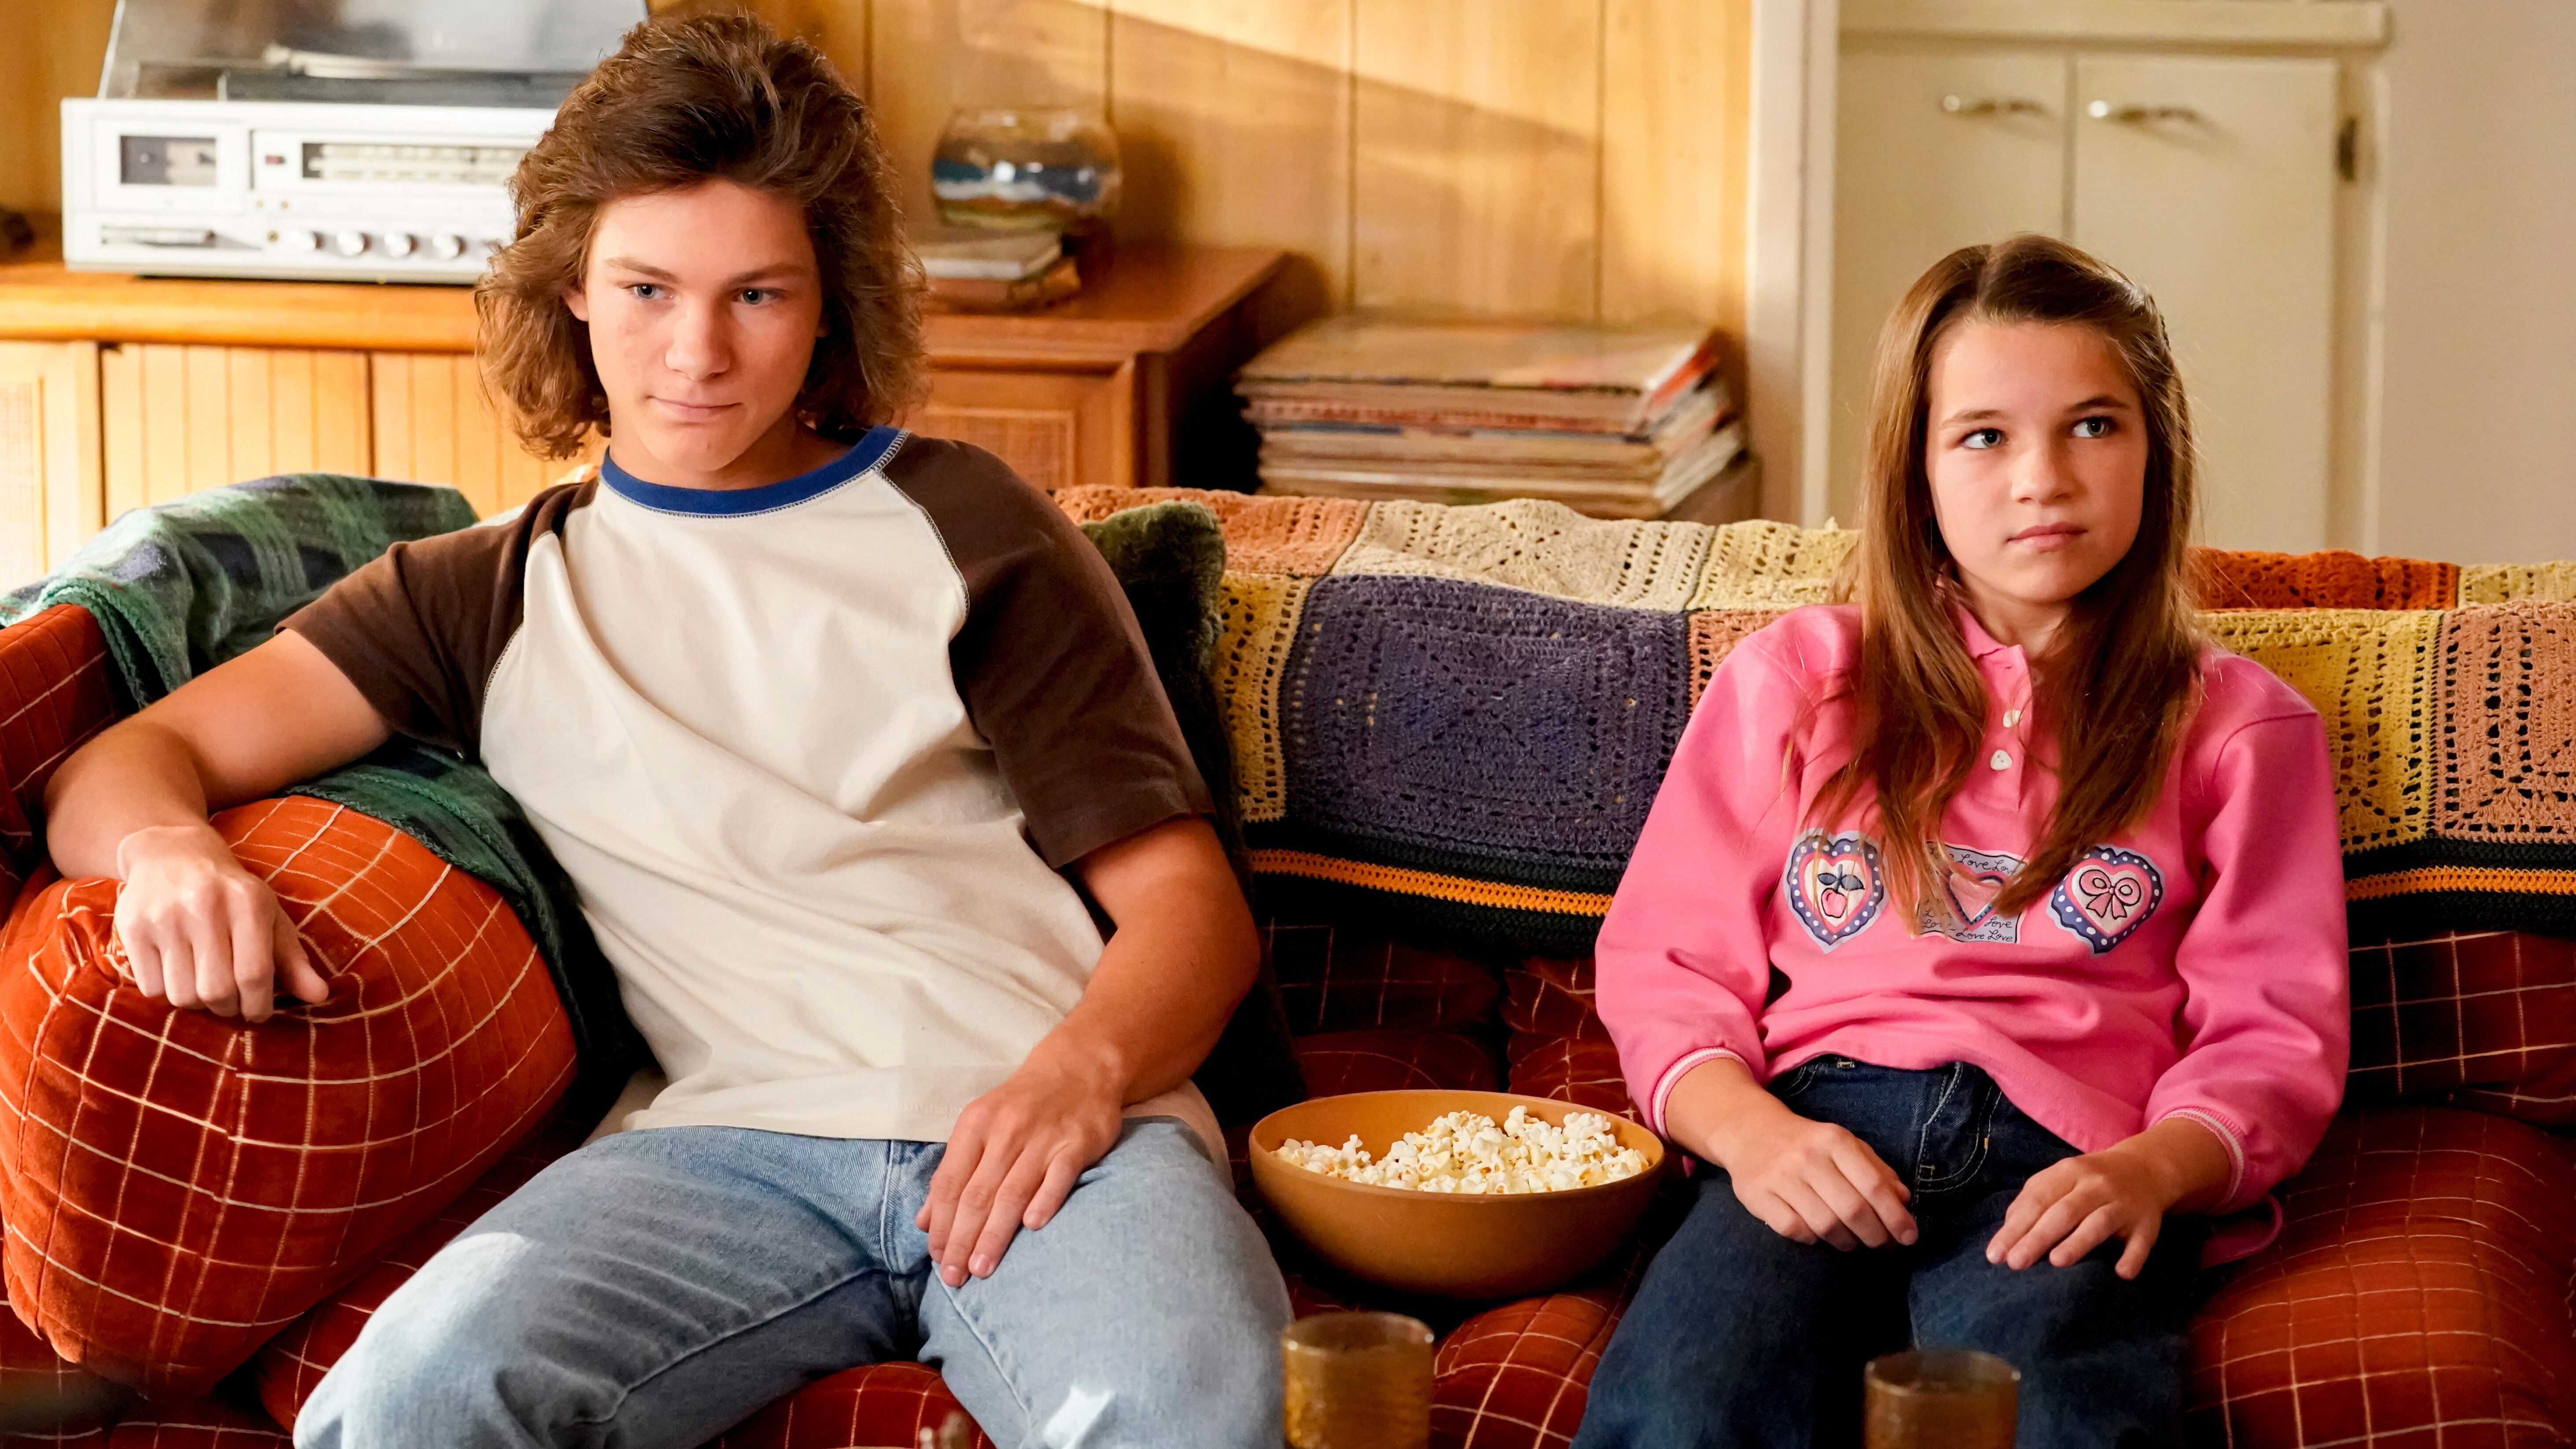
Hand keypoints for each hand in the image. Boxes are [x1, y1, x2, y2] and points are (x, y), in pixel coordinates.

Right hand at [113, 823, 328, 1022]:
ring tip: (203, 985)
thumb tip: (320, 996)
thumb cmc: (231, 895)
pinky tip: (177, 974)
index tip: (258, 1013)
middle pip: (216, 991)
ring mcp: (164, 916)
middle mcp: (205, 906)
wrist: (172, 854)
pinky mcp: (131, 926)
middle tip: (230, 1002)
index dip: (258, 1006)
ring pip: (182, 995)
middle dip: (227, 1008)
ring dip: (196, 1003)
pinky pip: (151, 988)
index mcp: (248, 902)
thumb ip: (294, 959)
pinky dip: (167, 993)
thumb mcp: (269, 917)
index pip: (255, 974)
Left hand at [915, 1044, 1123, 1288]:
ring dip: (995, 1233)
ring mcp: (1043, 1137)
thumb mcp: (980, 1128)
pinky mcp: (1077, 1142)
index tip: (937, 1259)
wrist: (1079, 1068)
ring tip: (982, 1268)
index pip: (951, 1183)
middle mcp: (1006, 1130)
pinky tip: (1032, 1227)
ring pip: (1012, 1192)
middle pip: (977, 1193)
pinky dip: (1045, 1200)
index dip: (942, 1224)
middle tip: (955, 1277)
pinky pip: (1059, 1176)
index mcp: (975, 1125)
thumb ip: (953, 1173)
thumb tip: (925, 1222)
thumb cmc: (1022, 1106)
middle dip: (962, 1239)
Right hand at [1662, 1055, 1917, 1250]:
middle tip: (1883, 1245)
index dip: (1895, 1216)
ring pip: (1824, 1224)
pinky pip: (1793, 1229)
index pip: (1873, 1185)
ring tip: (1853, 1242)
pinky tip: (1818, 1235)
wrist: (1749, 1131)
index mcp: (1834, 1141)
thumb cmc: (1807, 1143)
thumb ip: (1876, 1170)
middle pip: (1852, 1210)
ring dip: (1847, 1241)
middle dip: (1875, 1236)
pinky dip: (1812, 1239)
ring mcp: (1780, 1177)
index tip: (1909, 1237)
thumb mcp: (1845, 1145)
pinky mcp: (1757, 1195)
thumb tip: (1903, 1200)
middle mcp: (1807, 1157)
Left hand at [1985, 1117, 2227, 1278]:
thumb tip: (2007, 1235)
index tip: (1995, 1255)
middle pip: (2064, 1212)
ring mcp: (2123, 1204)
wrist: (2144, 1169)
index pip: (2038, 1200)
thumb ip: (2033, 1201)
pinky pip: (2141, 1242)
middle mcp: (2096, 1185)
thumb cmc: (2088, 1182)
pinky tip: (2122, 1273)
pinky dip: (2133, 1257)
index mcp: (2069, 1172)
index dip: (2015, 1227)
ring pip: (2099, 1222)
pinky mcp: (2148, 1224)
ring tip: (2057, 1262)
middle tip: (2016, 1263)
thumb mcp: (2059, 1180)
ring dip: (2079, 1242)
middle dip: (2038, 1237)